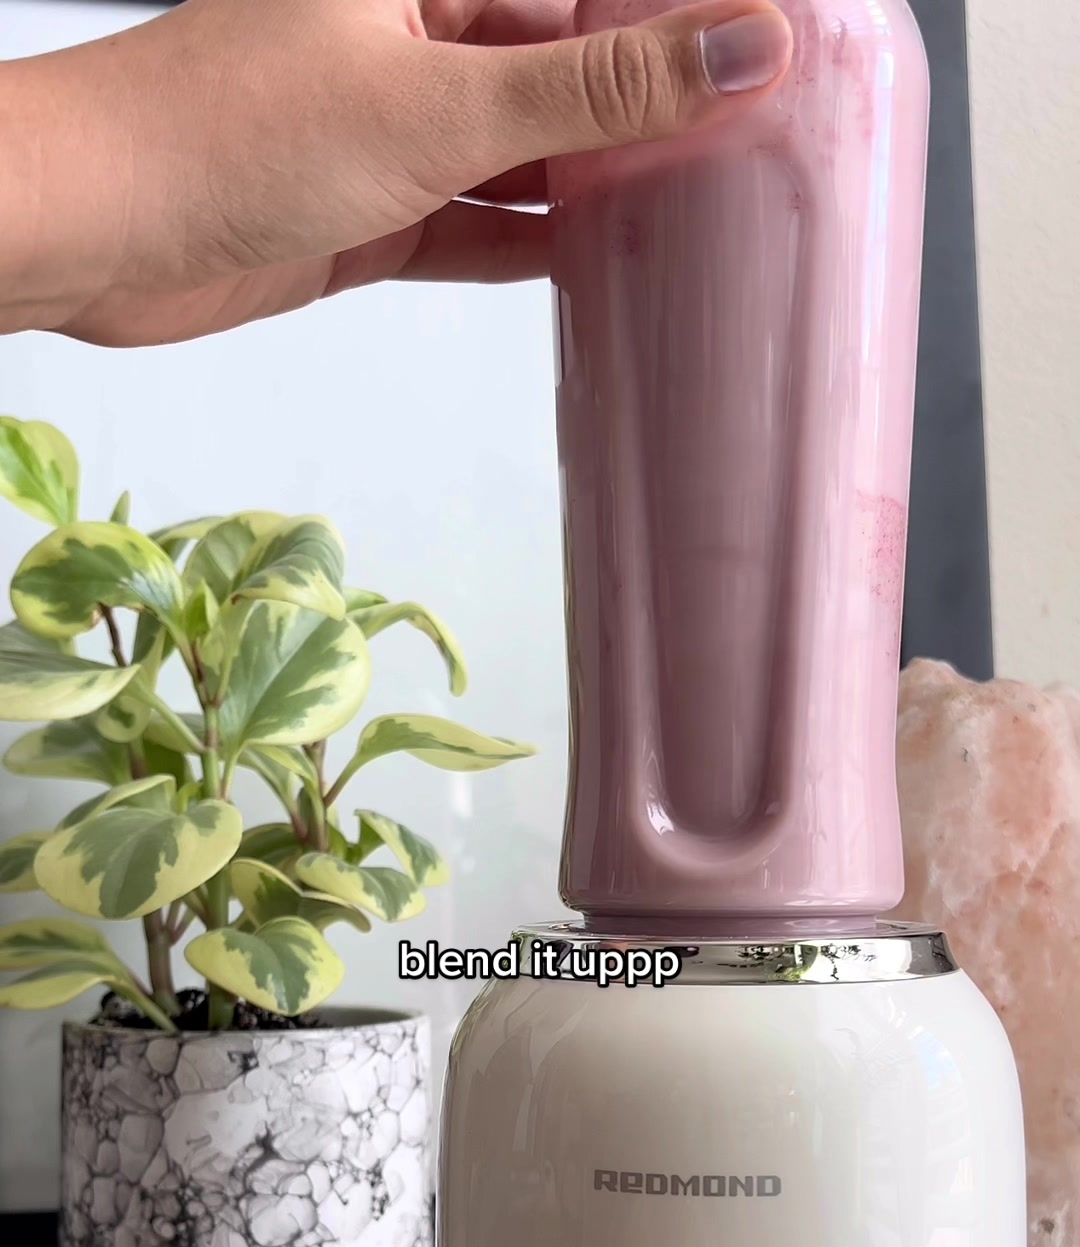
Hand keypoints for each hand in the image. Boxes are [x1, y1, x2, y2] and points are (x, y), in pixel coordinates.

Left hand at [1, 0, 791, 343]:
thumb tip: (740, 47)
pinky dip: (534, 245)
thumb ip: (596, 87)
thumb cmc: (232, 132)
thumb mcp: (444, 103)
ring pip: (526, 148)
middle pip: (563, 62)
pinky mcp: (371, 209)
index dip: (677, 18)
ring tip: (701, 215)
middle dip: (649, 107)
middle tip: (755, 148)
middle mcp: (415, 30)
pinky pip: (478, 222)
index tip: (773, 52)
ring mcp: (392, 123)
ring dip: (598, 185)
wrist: (103, 231)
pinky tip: (604, 267)